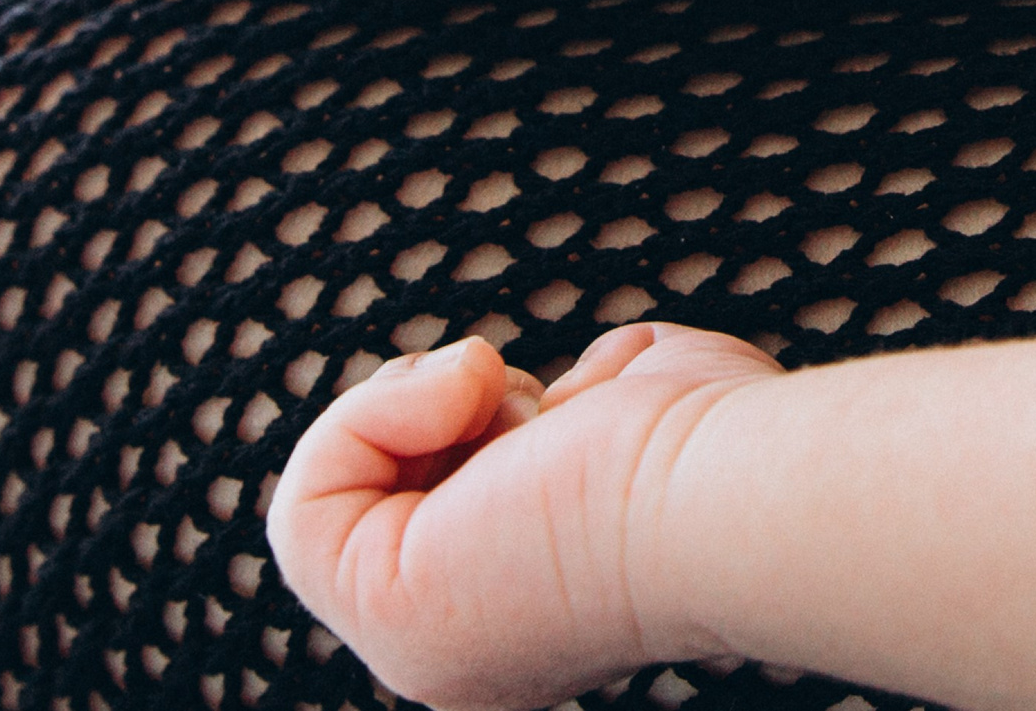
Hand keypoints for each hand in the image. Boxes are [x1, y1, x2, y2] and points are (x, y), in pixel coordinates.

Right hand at [267, 325, 783, 710]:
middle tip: (516, 390)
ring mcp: (425, 646)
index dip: (465, 410)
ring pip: (333, 490)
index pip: (437, 496)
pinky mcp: (387, 616)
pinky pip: (304, 502)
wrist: (732, 486)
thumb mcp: (628, 408)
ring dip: (413, 399)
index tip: (539, 387)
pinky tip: (466, 394)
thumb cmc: (719, 440)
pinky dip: (370, 417)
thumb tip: (561, 396)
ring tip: (502, 395)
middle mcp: (472, 648)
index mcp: (530, 611)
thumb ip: (577, 410)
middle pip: (381, 491)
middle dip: (436, 402)